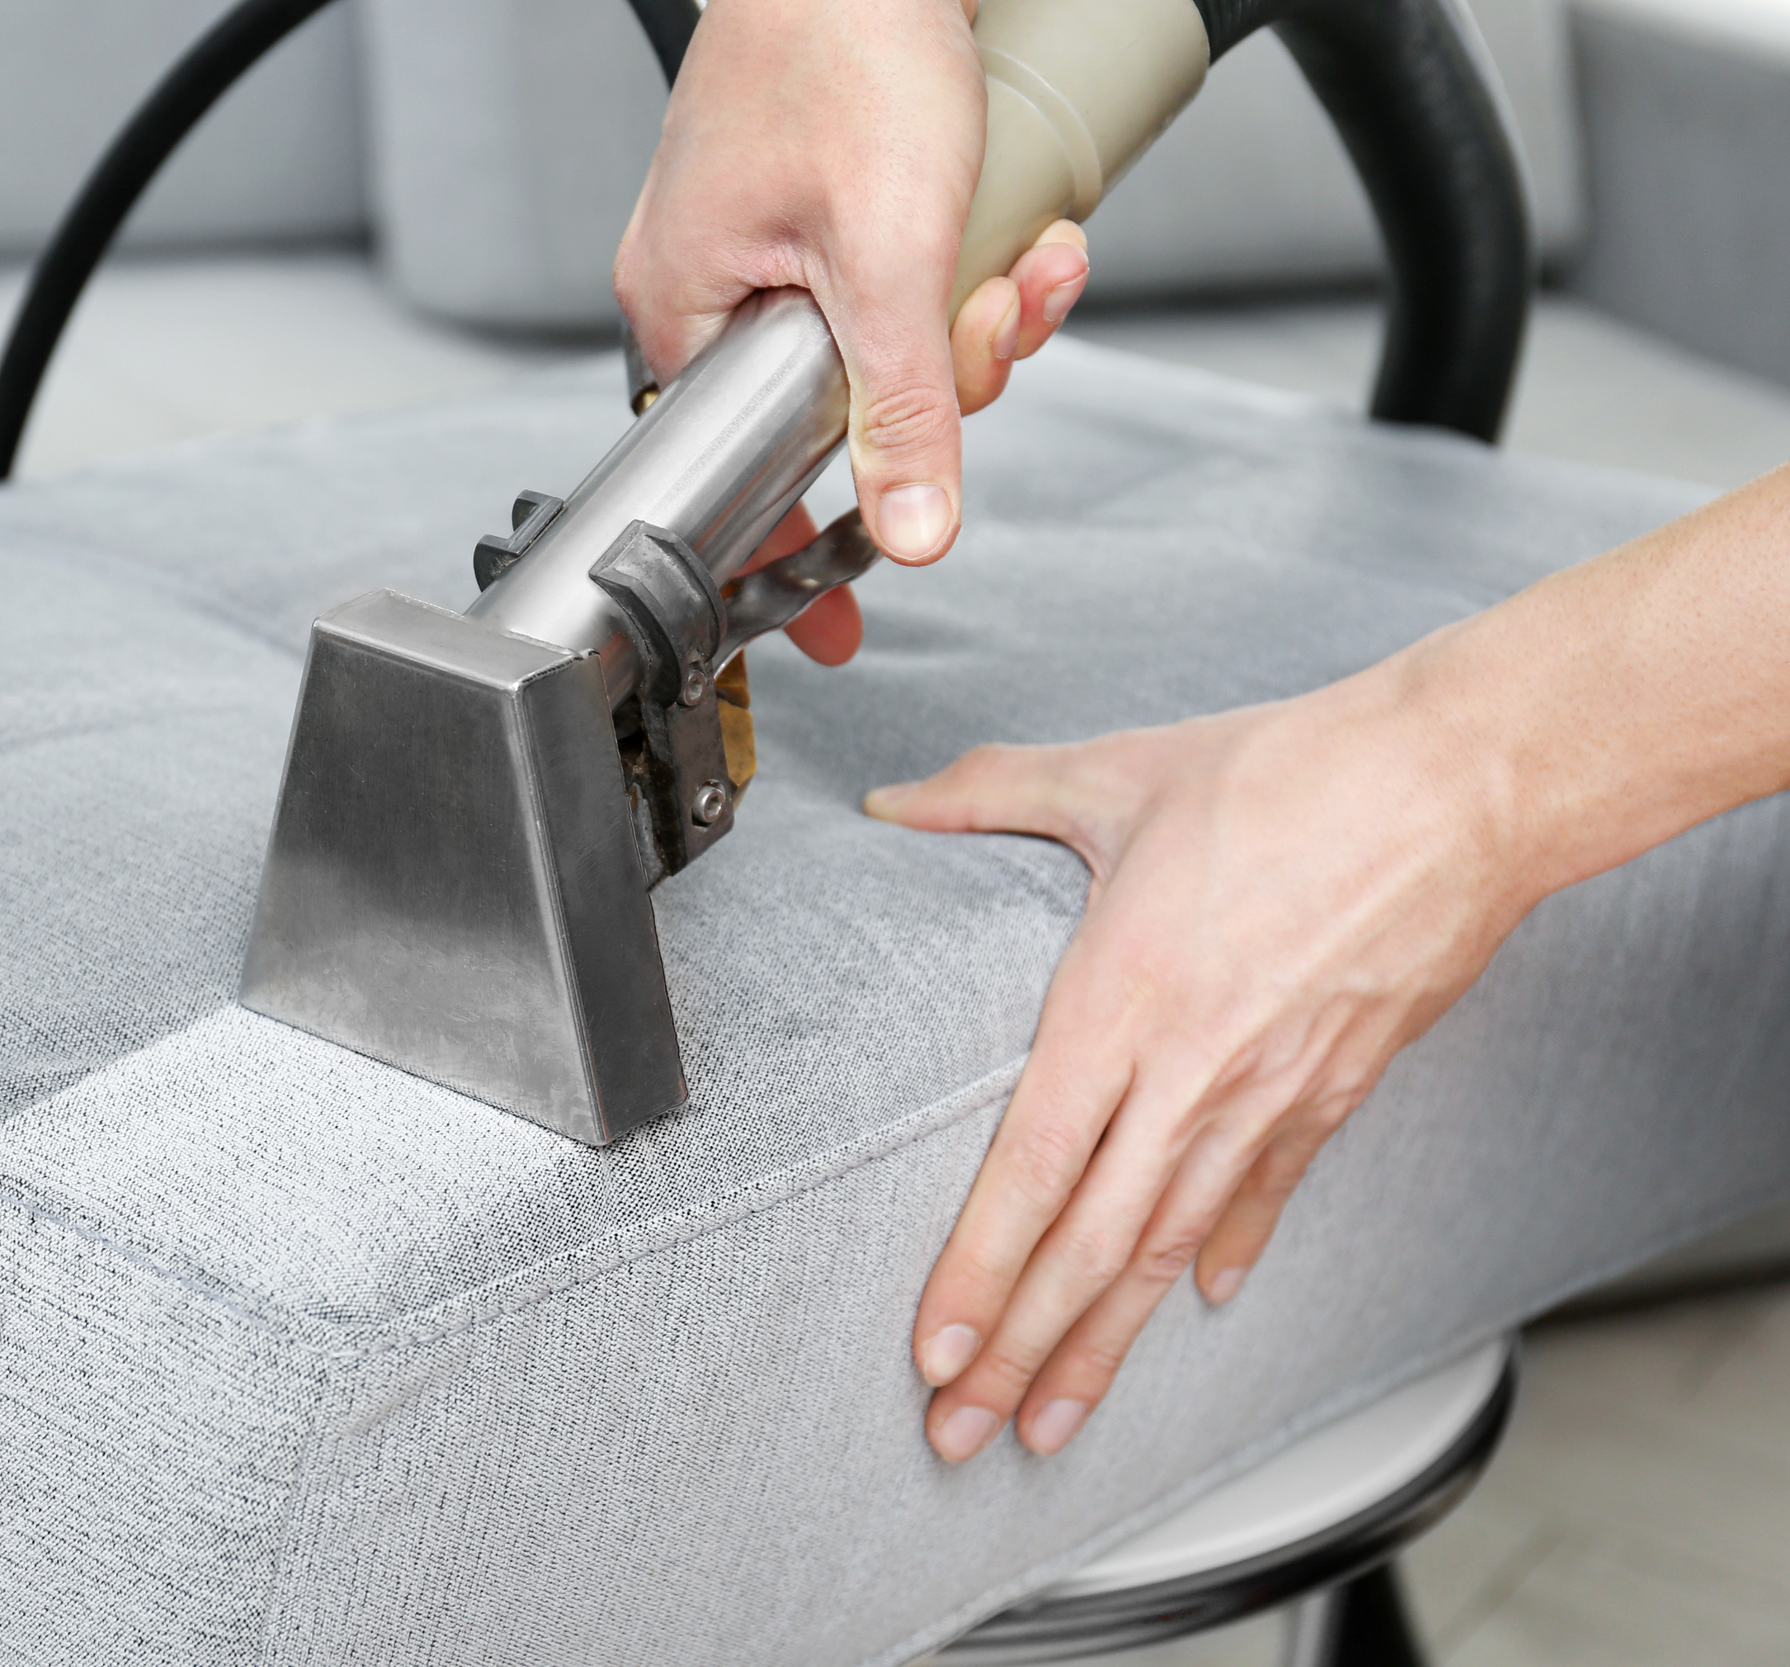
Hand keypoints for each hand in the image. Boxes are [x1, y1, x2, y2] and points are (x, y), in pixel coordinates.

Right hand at [615, 0, 1093, 666]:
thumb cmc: (840, 40)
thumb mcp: (890, 255)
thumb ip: (902, 410)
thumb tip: (910, 534)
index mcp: (683, 311)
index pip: (740, 472)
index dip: (805, 541)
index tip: (836, 629)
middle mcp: (714, 287)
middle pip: (844, 410)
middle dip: (950, 378)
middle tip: (992, 323)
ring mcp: (774, 245)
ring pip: (894, 348)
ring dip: (985, 317)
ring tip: (1028, 261)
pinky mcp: (832, 208)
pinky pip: (910, 287)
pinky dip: (978, 271)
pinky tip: (1026, 237)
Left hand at [864, 670, 1541, 1461]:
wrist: (1459, 787)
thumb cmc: (1289, 774)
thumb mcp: (1115, 773)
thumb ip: (989, 795)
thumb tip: (893, 801)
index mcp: (1118, 1003)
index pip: (1029, 1171)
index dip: (977, 1273)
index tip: (933, 1351)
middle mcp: (1188, 1073)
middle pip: (1091, 1246)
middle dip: (1019, 1353)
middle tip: (961, 1434)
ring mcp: (1268, 1094)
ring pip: (1169, 1249)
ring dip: (1106, 1344)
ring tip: (1052, 1423)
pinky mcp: (1334, 1088)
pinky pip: (1265, 1193)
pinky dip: (1224, 1252)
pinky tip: (1194, 1302)